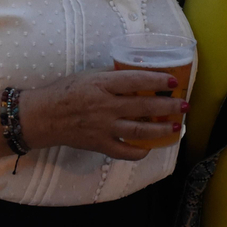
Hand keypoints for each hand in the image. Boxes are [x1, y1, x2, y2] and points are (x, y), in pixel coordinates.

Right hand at [20, 69, 186, 161]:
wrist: (43, 116)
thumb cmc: (65, 92)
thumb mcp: (88, 76)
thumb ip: (111, 77)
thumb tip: (137, 74)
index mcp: (102, 85)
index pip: (135, 81)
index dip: (156, 80)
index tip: (172, 81)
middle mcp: (105, 106)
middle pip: (144, 107)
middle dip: (168, 106)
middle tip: (184, 105)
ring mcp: (103, 128)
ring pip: (139, 130)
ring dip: (161, 129)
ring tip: (176, 127)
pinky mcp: (99, 144)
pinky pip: (124, 151)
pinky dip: (139, 151)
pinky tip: (150, 147)